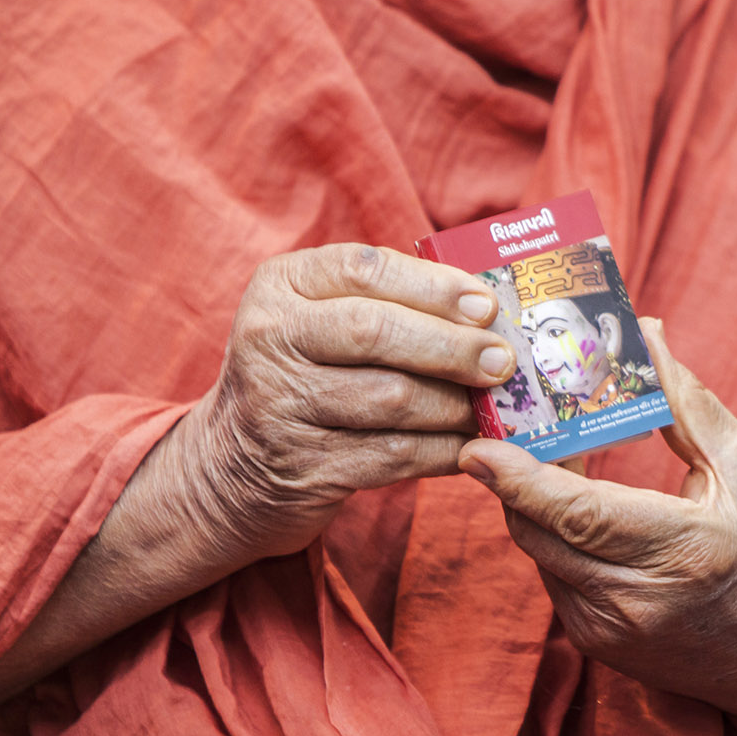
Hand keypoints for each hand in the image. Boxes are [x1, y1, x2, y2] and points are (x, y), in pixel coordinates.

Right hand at [172, 242, 515, 563]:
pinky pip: (393, 456)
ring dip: (453, 405)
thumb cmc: (306, 376)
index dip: (434, 286)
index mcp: (282, 284)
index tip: (487, 306)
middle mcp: (271, 337)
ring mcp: (281, 405)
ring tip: (488, 407)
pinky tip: (469, 445)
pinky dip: (442, 451)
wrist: (235, 465)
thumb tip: (487, 312)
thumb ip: (388, 302)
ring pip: (390, 398)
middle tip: (501, 361)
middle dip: (451, 346)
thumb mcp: (321, 320)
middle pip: (375, 331)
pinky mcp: (304, 466)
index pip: (365, 269)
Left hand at [457, 319, 736, 721]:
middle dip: (515, 476)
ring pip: (538, 552)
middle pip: (540, 531)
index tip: (479, 447)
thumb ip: (685, 402)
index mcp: (685, 552)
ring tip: (554, 454)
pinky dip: (555, 536)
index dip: (521, 480)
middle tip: (513, 422)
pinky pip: (553, 575)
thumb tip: (644, 334)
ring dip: (535, 503)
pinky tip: (579, 506)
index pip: (580, 515)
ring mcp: (612, 632)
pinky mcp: (598, 646)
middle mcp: (639, 602)